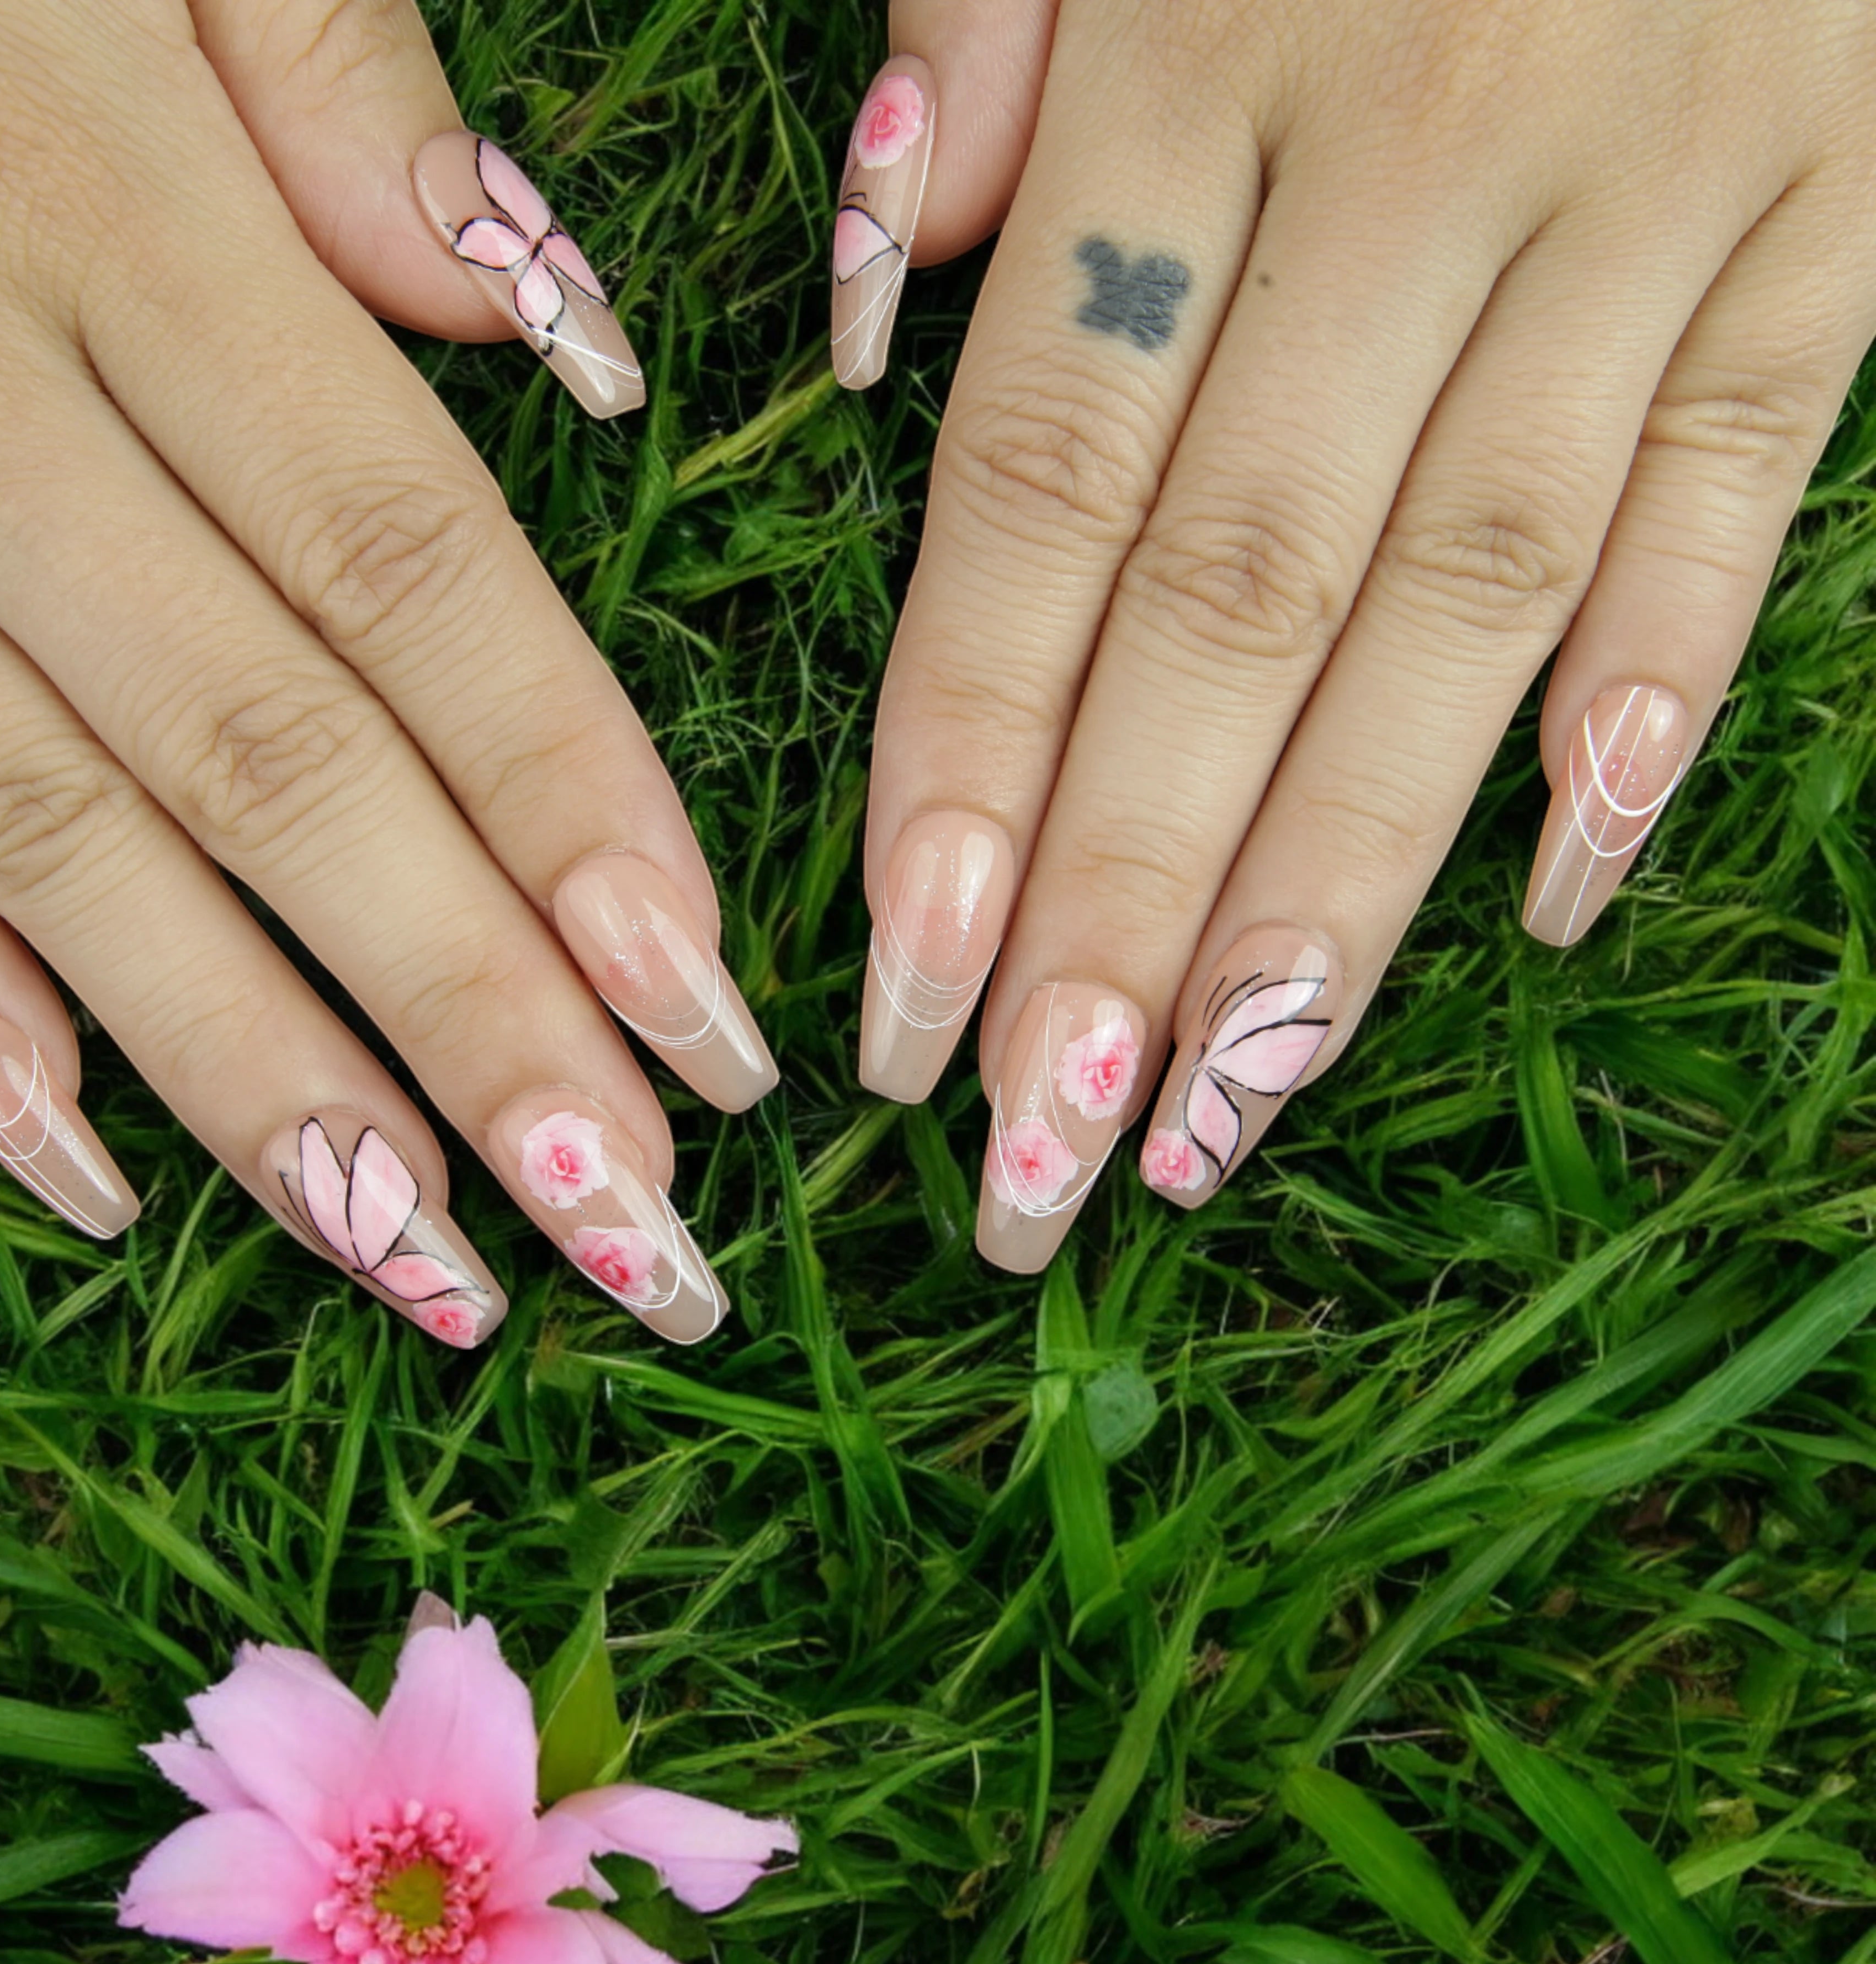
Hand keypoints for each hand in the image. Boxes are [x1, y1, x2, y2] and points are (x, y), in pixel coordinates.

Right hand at [0, 0, 775, 1348]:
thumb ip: (331, 78)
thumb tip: (562, 329)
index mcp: (104, 213)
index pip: (405, 573)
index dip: (569, 804)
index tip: (707, 1010)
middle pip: (270, 763)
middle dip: (469, 1018)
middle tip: (632, 1232)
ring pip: (56, 847)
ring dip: (256, 1080)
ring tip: (427, 1267)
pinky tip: (87, 1166)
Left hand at [829, 0, 1875, 1266]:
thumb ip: (995, 26)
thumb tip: (876, 274)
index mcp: (1199, 43)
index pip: (1039, 490)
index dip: (968, 765)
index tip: (905, 996)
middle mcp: (1418, 140)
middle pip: (1236, 601)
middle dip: (1126, 902)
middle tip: (1041, 1159)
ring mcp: (1657, 176)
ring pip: (1467, 600)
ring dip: (1339, 878)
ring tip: (1221, 1112)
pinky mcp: (1845, 195)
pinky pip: (1737, 478)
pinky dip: (1650, 686)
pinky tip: (1544, 894)